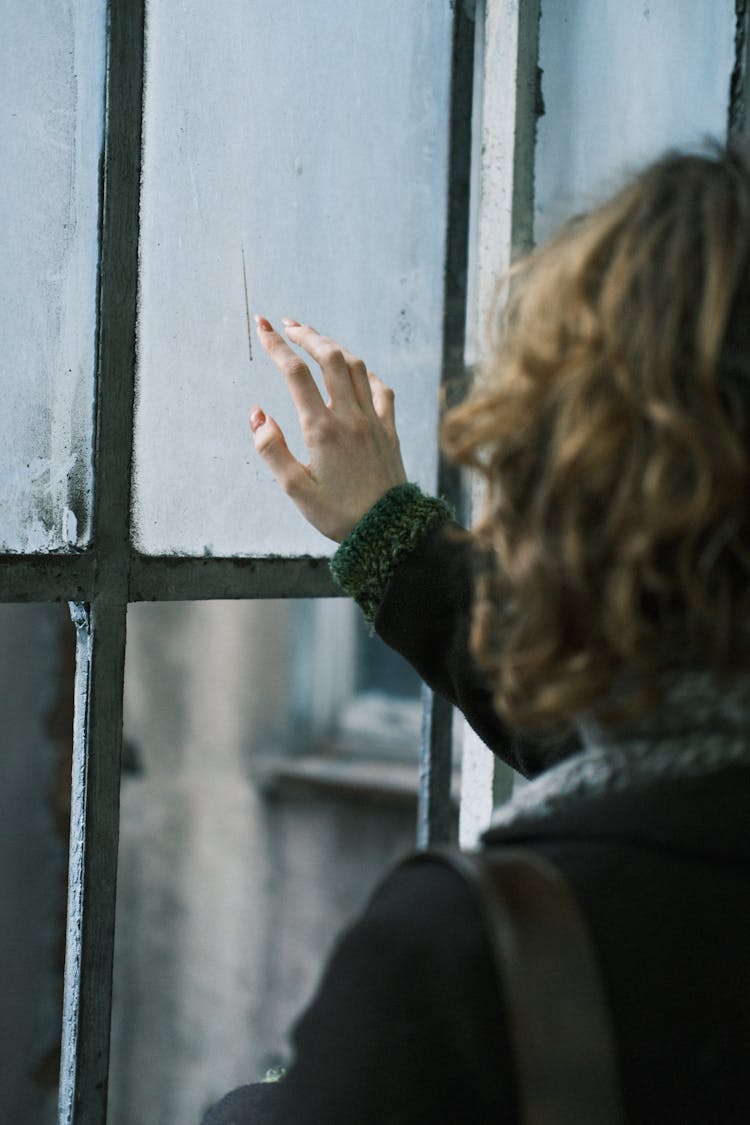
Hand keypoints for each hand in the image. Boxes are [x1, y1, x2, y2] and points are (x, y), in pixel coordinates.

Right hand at [250, 316, 407, 542]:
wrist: (388, 531)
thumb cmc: (337, 515)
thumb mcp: (296, 490)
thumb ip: (271, 450)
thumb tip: (257, 414)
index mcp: (322, 429)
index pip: (295, 374)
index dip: (277, 345)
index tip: (262, 326)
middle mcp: (350, 417)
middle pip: (330, 357)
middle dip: (307, 334)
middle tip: (288, 324)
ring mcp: (373, 421)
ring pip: (356, 367)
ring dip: (334, 347)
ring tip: (315, 340)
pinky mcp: (389, 430)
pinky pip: (380, 389)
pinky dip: (365, 373)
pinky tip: (356, 372)